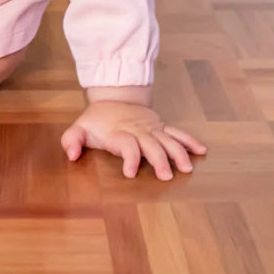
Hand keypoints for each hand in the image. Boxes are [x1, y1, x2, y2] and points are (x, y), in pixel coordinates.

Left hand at [61, 100, 205, 179]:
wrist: (113, 97)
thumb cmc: (97, 120)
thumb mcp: (80, 128)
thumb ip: (72, 140)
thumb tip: (71, 155)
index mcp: (119, 133)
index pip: (126, 145)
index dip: (129, 158)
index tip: (130, 173)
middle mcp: (138, 130)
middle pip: (151, 144)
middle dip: (158, 159)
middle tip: (165, 176)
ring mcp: (151, 128)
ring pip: (168, 139)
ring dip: (178, 153)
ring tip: (187, 168)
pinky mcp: (160, 127)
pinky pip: (177, 132)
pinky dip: (189, 140)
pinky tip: (201, 150)